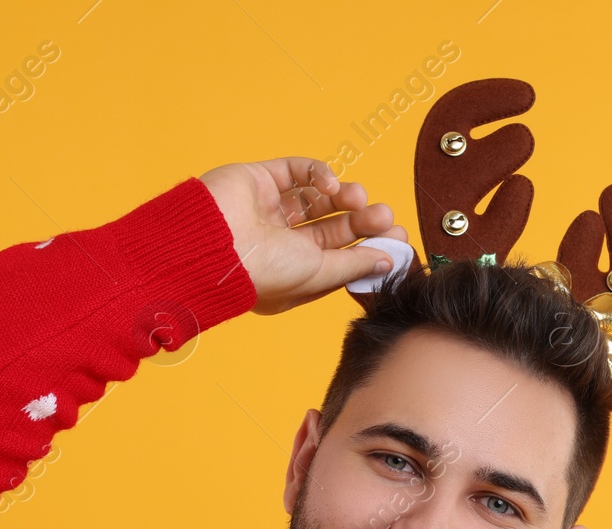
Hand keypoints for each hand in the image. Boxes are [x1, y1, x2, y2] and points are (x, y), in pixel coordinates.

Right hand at [199, 157, 408, 314]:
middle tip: (385, 215)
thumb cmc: (260, 273)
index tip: (398, 240)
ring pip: (318, 199)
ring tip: (357, 197)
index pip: (339, 258)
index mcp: (292, 274)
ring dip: (344, 196)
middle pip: (333, 229)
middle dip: (362, 221)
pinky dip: (318, 174)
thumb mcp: (317, 274)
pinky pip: (297, 171)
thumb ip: (354, 264)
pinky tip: (328, 185)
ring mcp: (269, 211)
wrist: (213, 247)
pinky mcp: (260, 181)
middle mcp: (280, 245)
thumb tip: (388, 260)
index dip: (370, 248)